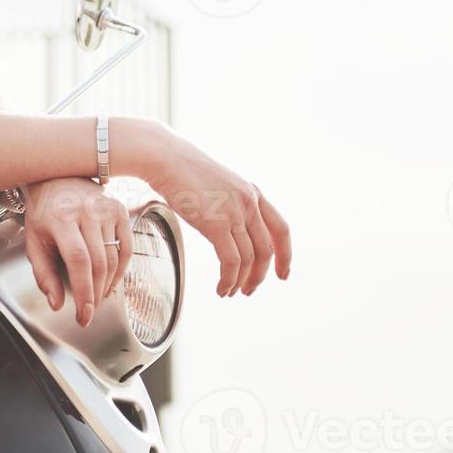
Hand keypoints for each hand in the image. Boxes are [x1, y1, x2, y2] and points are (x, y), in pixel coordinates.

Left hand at [22, 177, 132, 326]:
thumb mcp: (34, 242)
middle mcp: (87, 212)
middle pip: (99, 263)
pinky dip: (122, 269)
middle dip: (95, 294)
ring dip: (108, 284)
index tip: (83, 314)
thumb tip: (57, 303)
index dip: (83, 291)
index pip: (79, 261)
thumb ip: (43, 274)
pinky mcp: (120, 210)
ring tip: (97, 297)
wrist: (58, 178)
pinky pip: (127, 247)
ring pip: (114, 258)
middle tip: (89, 311)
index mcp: (62, 219)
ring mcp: (106, 210)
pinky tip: (112, 280)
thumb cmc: (44, 212)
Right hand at [137, 126, 291, 296]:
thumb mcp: (220, 185)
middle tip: (249, 290)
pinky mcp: (217, 224)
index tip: (283, 274)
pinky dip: (228, 280)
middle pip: (267, 249)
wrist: (167, 159)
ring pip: (249, 259)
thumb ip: (231, 204)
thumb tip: (230, 228)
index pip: (281, 229)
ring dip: (241, 281)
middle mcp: (249, 203)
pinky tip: (221, 288)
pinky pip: (230, 262)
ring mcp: (234, 213)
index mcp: (253, 193)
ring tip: (230, 292)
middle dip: (259, 275)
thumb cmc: (185, 172)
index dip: (286, 255)